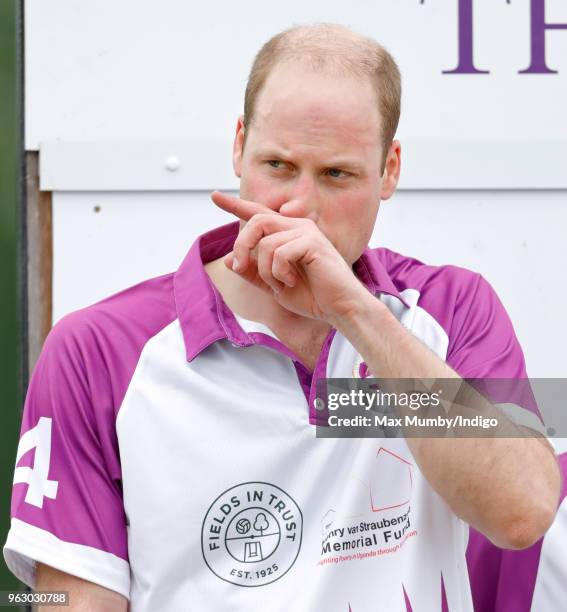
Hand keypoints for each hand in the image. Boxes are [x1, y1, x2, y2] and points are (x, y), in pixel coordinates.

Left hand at [210, 191, 369, 321]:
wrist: (338, 308)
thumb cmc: (312, 296)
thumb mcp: (273, 285)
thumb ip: (252, 272)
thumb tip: (227, 259)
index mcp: (287, 233)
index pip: (258, 214)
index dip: (236, 205)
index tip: (214, 196)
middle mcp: (297, 226)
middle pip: (256, 221)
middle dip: (242, 245)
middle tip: (239, 267)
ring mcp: (306, 232)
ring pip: (266, 242)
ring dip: (265, 270)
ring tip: (280, 284)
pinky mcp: (313, 242)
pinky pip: (279, 253)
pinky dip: (279, 273)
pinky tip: (291, 282)